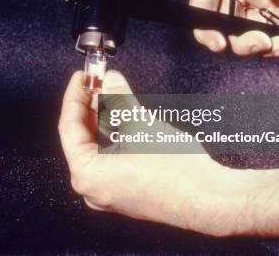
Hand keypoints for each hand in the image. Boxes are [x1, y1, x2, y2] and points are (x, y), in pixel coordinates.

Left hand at [58, 71, 252, 235]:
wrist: (209, 199)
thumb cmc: (177, 173)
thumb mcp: (140, 125)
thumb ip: (119, 98)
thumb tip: (109, 80)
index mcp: (87, 175)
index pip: (69, 127)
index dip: (74, 97)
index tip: (81, 78)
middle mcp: (93, 188)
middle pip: (82, 136)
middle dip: (91, 105)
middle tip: (97, 81)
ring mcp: (110, 191)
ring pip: (98, 146)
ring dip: (104, 117)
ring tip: (111, 92)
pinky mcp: (126, 190)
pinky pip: (111, 157)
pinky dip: (115, 135)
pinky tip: (123, 115)